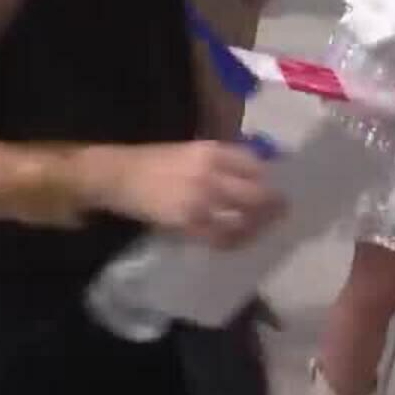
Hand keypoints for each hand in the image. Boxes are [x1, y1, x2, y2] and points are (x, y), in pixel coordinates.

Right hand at [89, 141, 283, 248]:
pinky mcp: (189, 221)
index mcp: (211, 151)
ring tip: (257, 232)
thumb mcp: (186, 152)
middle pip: (258, 193)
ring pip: (245, 218)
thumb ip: (216, 162)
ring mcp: (201, 198)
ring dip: (256, 227)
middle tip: (278, 215)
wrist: (115, 176)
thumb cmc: (149, 162)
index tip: (271, 189)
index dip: (267, 180)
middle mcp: (211, 172)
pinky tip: (231, 242)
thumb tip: (246, 178)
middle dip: (272, 207)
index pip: (255, 166)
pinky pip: (222, 236)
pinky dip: (232, 242)